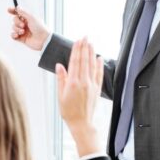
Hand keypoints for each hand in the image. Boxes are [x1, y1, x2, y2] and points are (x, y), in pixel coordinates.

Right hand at [8, 6, 49, 50]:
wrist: (43, 40)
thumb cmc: (40, 28)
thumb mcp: (31, 18)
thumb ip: (23, 12)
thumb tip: (17, 7)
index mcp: (28, 18)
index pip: (18, 13)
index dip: (13, 11)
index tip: (8, 10)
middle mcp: (25, 24)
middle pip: (15, 20)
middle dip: (17, 22)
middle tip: (23, 25)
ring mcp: (23, 31)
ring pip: (14, 27)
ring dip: (17, 29)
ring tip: (23, 32)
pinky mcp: (21, 38)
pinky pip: (13, 35)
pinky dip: (14, 35)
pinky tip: (17, 35)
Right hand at [56, 38, 102, 155]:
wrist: (81, 123)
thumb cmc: (68, 111)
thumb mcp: (60, 95)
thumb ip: (61, 79)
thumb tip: (60, 65)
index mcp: (73, 83)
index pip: (75, 62)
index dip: (76, 50)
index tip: (77, 41)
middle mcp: (83, 82)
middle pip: (84, 61)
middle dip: (84, 47)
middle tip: (85, 36)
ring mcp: (92, 85)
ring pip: (92, 65)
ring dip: (91, 53)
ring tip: (91, 43)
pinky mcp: (97, 89)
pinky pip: (99, 74)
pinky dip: (100, 65)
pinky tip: (99, 58)